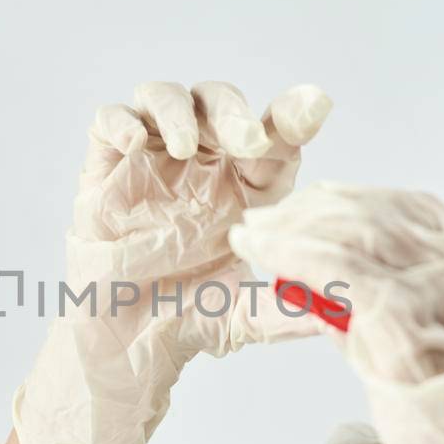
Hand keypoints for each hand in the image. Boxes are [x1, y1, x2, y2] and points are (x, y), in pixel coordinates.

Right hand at [12, 80, 333, 443]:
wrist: (123, 345)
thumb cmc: (186, 319)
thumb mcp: (243, 316)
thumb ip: (285, 310)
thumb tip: (339, 311)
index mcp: (244, 186)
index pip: (273, 135)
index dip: (293, 115)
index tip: (314, 108)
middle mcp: (201, 163)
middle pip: (220, 104)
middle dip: (235, 113)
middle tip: (247, 140)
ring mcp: (150, 162)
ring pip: (164, 98)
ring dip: (180, 111)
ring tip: (188, 148)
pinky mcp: (105, 171)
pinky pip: (108, 122)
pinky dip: (122, 123)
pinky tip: (136, 146)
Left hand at [228, 181, 443, 443]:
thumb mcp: (417, 361)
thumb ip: (386, 315)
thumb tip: (330, 285)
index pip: (403, 212)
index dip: (340, 206)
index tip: (290, 213)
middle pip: (378, 216)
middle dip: (308, 214)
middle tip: (256, 222)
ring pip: (358, 238)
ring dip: (293, 232)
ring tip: (249, 237)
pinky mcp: (417, 336)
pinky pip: (348, 276)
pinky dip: (299, 259)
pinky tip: (266, 258)